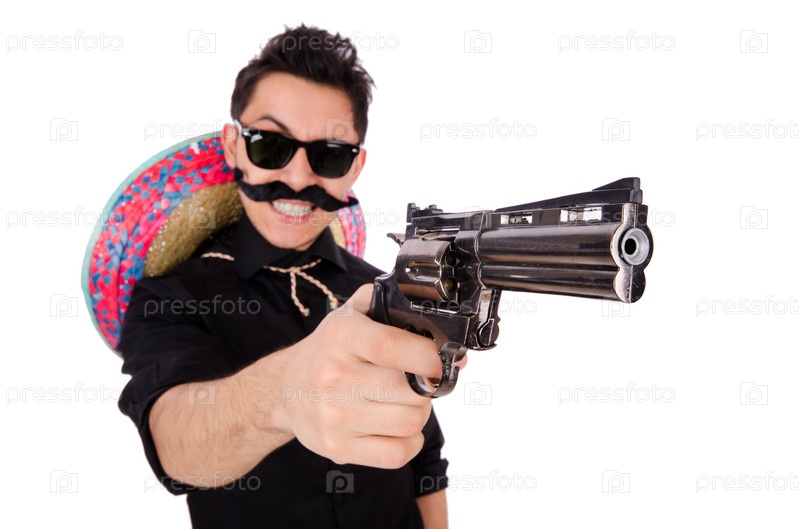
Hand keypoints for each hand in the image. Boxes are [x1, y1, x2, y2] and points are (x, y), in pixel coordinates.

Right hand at [273, 284, 442, 468]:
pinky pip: (398, 453)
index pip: (390, 347)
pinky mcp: (338, 447)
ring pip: (411, 422)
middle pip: (411, 390)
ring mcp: (334, 416)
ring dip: (418, 412)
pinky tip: (396, 426)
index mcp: (340, 336)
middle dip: (427, 385)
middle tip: (418, 380)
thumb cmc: (330, 351)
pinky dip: (409, 441)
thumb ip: (395, 307)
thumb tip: (450, 344)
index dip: (427, 355)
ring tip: (403, 401)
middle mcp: (333, 376)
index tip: (441, 359)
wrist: (286, 389)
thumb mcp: (352, 313)